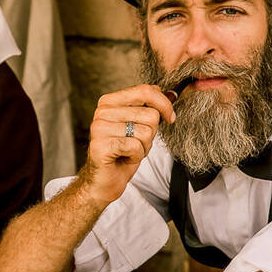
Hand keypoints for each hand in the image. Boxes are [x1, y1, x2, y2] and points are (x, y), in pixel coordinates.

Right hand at [80, 84, 174, 205]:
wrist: (104, 180)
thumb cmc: (122, 153)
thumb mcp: (138, 125)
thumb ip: (149, 108)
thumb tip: (171, 94)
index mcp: (110, 101)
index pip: (145, 91)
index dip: (164, 104)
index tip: (170, 117)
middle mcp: (102, 112)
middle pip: (150, 115)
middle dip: (151, 134)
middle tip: (137, 143)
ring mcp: (100, 128)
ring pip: (145, 132)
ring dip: (144, 147)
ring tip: (129, 151)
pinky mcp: (101, 145)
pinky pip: (136, 146)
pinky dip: (137, 156)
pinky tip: (125, 158)